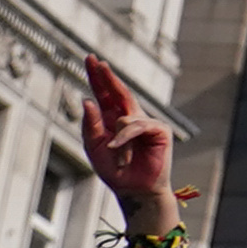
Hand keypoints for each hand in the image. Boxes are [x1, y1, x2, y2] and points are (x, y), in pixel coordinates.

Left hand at [79, 54, 179, 225]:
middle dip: (107, 76)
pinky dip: (126, 138)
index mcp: (111, 119)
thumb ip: (90, 124)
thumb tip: (87, 100)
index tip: (90, 58)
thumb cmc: (114, 170)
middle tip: (96, 61)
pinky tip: (121, 151)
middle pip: (117, 90)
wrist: (133, 189)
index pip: (103, 92)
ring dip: (116, 138)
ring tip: (116, 156)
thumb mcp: (93, 146)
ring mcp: (146, 122)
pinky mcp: (159, 130)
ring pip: (125, 114)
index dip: (97, 76)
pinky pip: (138, 126)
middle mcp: (129, 116)